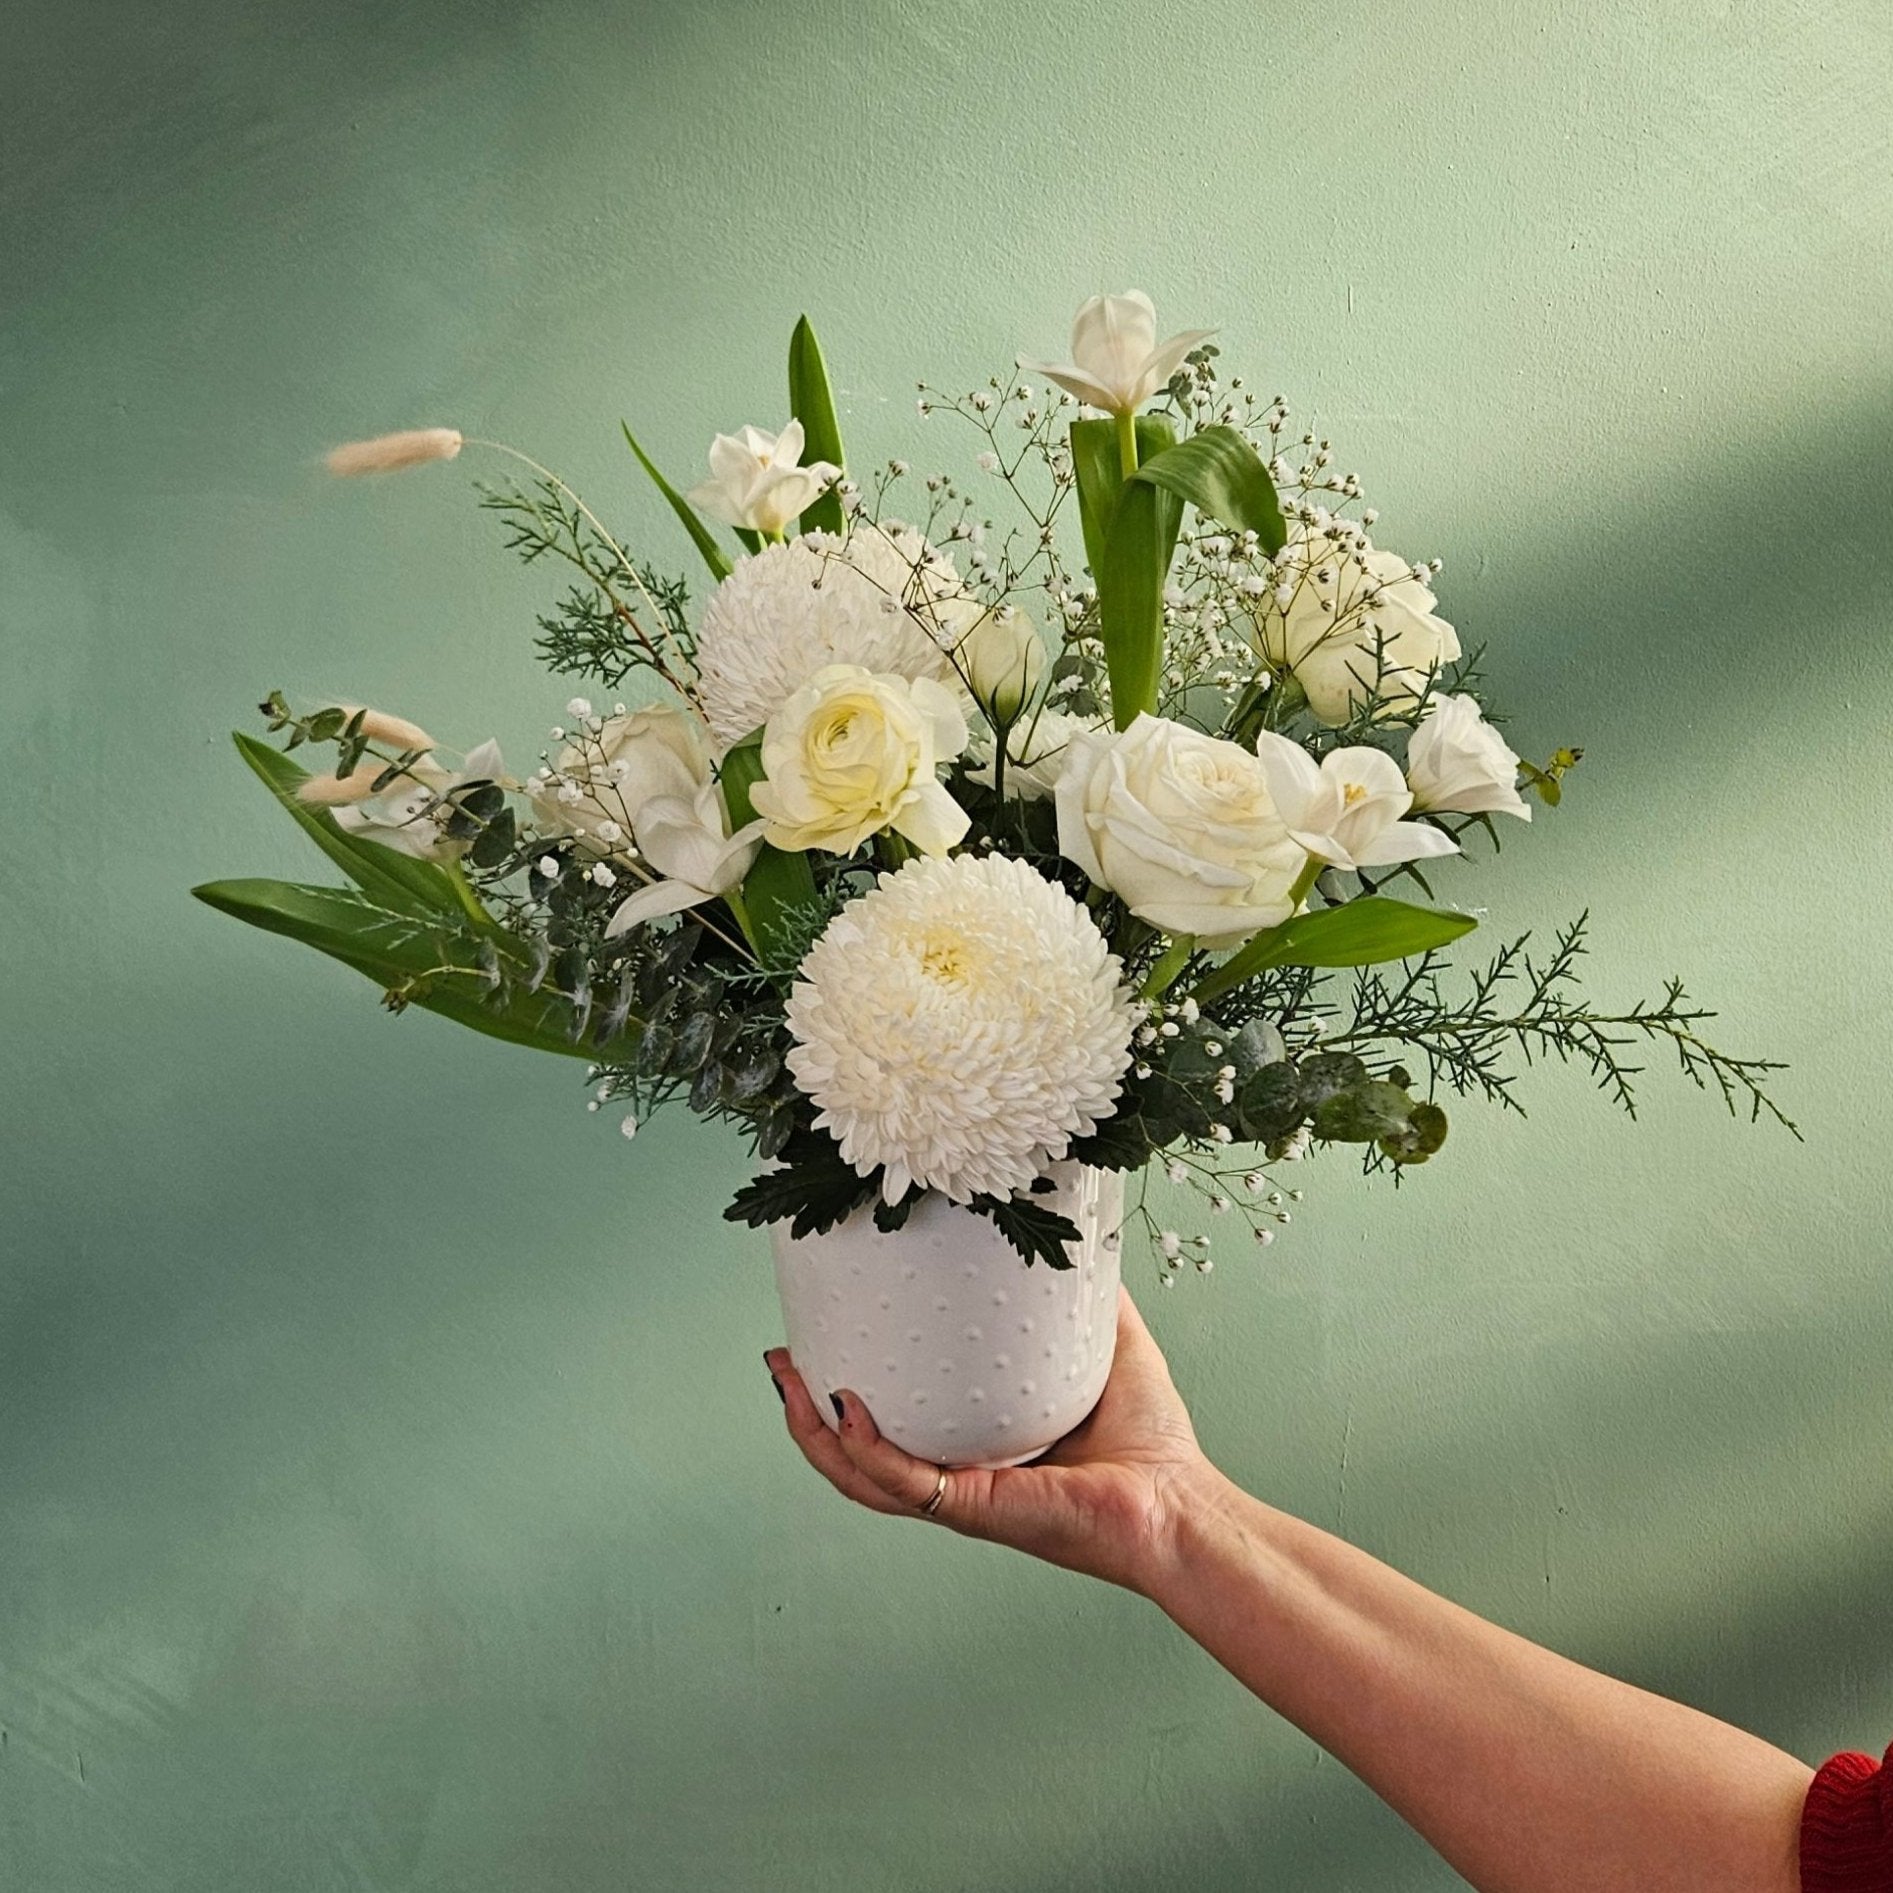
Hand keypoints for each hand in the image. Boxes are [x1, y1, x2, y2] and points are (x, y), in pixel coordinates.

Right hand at [764, 1287, 1217, 1593]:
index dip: (841, 1395)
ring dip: (815, 1434)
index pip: (890, 1428)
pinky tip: (845, 1411)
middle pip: (854, 1458)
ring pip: (862, 1477)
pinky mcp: (979, 1509)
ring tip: (792, 1385)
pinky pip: (905, 1485)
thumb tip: (1072, 1237)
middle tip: (780, 1363)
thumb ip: (1084, 1296)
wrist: (1180, 1501)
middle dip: (805, 1414)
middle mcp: (957, 1478)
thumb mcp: (1109, 1344)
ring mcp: (962, 1498)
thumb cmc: (1151, 1441)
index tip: (811, 1344)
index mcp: (974, 1448)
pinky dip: (866, 1452)